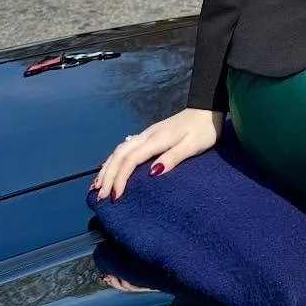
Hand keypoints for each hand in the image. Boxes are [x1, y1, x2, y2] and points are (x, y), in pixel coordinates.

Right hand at [92, 106, 222, 201]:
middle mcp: (146, 136)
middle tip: (100, 197)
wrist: (207, 108)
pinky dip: (114, 159)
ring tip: (97, 185)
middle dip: (107, 176)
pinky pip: (125, 148)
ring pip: (119, 150)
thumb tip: (152, 173)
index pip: (130, 160)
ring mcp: (146, 135)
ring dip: (107, 168)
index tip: (115, 197)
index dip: (120, 179)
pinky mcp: (149, 136)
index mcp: (155, 140)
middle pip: (119, 155)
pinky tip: (109, 167)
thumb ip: (172, 158)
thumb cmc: (203, 130)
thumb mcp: (192, 146)